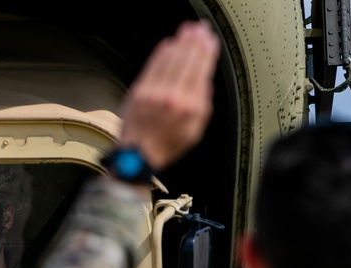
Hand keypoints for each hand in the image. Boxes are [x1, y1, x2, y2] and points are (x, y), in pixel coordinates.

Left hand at [119, 21, 220, 171]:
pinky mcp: (139, 90)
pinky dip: (161, 53)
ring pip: (170, 60)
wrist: (139, 154)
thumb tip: (206, 83)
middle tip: (200, 29)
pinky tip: (168, 44)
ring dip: (180, 42)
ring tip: (187, 30)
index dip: (206, 53)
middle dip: (195, 42)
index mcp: (189, 108)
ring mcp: (154, 92)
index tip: (210, 41)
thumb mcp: (195, 131)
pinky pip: (152, 66)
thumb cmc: (167, 144)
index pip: (201, 71)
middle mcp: (172, 97)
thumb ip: (203, 106)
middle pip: (186, 61)